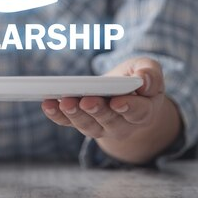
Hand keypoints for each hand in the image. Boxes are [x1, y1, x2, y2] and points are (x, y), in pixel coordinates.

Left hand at [41, 58, 179, 162]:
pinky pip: (69, 123)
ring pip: (88, 125)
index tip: (117, 102)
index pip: (138, 112)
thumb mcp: (147, 69)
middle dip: (96, 111)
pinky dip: (57, 115)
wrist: (125, 94)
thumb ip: (150, 73)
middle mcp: (123, 125)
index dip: (128, 107)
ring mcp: (101, 127)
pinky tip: (47, 104)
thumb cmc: (137, 79)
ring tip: (63, 102)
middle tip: (85, 101)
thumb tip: (143, 80)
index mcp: (144, 111)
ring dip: (74, 114)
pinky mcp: (83, 123)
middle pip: (110, 121)